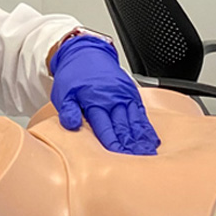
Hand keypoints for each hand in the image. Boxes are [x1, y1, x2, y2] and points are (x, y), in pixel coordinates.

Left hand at [50, 36, 159, 154]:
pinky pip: (141, 113)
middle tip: (139, 162)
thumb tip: (71, 124)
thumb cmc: (74, 75)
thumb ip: (68, 110)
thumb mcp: (63, 92)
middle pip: (124, 127)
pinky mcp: (132, 94)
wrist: (86, 52)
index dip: (112, 145)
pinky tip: (152, 140)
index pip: (105, 128)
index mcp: (95, 101)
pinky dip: (147, 128)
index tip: (118, 158)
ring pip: (135, 121)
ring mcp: (125, 96)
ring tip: (148, 155)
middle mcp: (113, 99)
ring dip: (142, 139)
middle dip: (131, 146)